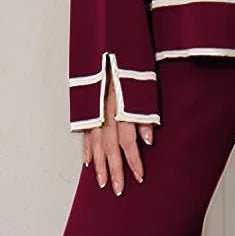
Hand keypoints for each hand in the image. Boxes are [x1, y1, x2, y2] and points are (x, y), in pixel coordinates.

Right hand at [82, 67, 152, 194]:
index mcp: (120, 107)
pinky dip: (87, 148)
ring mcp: (93, 111)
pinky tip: (88, 161)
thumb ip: (145, 112)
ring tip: (101, 182)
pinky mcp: (86, 108)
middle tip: (119, 189)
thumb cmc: (128, 66)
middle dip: (115, 171)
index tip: (140, 176)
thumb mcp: (143, 86)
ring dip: (99, 165)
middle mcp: (105, 112)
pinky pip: (85, 132)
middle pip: (110, 148)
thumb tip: (149, 138)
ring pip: (95, 144)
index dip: (134, 161)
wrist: (107, 45)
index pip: (128, 141)